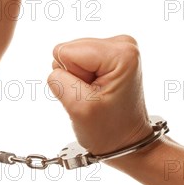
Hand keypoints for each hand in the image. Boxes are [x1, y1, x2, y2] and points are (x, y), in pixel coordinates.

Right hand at [47, 35, 151, 155]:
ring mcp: (118, 47)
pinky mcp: (110, 54)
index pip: (67, 51)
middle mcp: (123, 43)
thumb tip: (57, 64)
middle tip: (94, 96)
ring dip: (78, 78)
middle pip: (70, 49)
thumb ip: (60, 80)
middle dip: (75, 76)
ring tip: (96, 94)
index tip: (91, 94)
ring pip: (72, 54)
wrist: (126, 141)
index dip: (72, 77)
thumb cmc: (109, 129)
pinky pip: (78, 59)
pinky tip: (97, 89)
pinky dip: (83, 77)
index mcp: (120, 53)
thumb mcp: (79, 108)